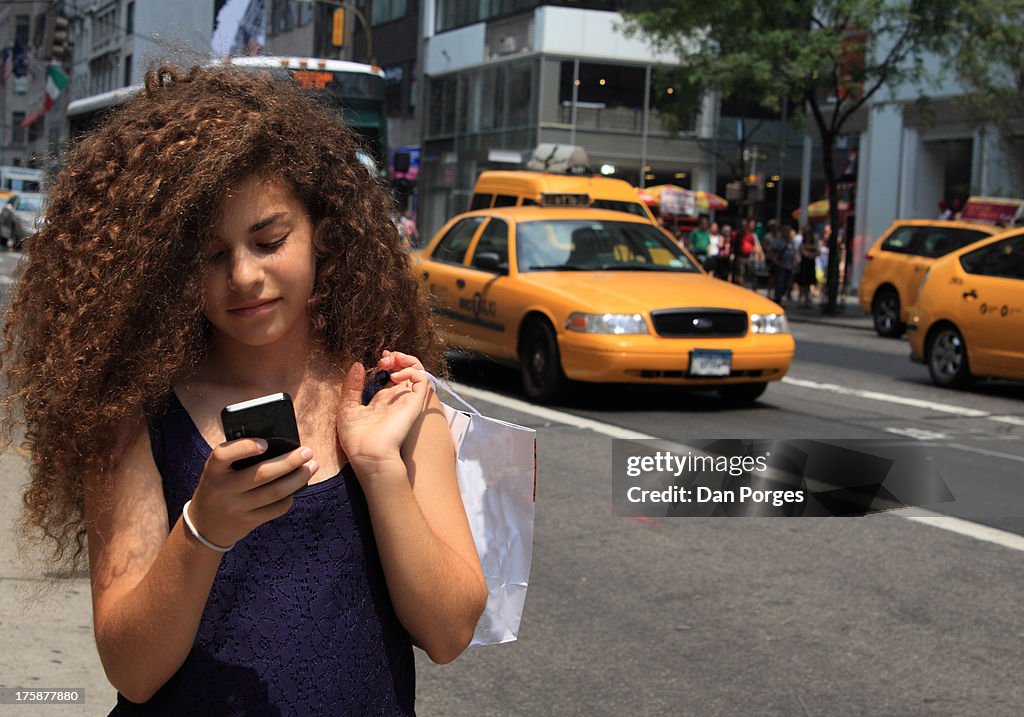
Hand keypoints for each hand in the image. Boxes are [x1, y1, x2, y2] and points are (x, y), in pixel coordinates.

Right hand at [187, 441, 318, 548]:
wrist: (204, 526)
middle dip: (289, 462)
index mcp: (212, 470)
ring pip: (274, 492)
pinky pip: (276, 509)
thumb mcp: (218, 471)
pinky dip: (289, 497)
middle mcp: (223, 490)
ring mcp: (236, 508)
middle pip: (261, 474)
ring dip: (298, 479)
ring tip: (312, 466)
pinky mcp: (248, 523)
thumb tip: (280, 445)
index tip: (265, 443)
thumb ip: (238, 458)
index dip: (244, 447)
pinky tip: (296, 488)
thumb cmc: (218, 486)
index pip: (223, 455)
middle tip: (307, 452)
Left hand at [336, 353, 431, 479]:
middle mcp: (396, 400)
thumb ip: (353, 386)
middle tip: (383, 358)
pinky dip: (410, 370)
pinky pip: (421, 379)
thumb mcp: (348, 407)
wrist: (369, 454)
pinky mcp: (414, 402)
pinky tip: (393, 376)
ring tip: (391, 360)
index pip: (390, 378)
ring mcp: (406, 400)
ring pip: (417, 371)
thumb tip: (358, 365)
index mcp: (382, 402)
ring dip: (406, 360)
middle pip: (405, 372)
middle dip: (396, 359)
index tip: (376, 361)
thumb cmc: (356, 438)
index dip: (386, 365)